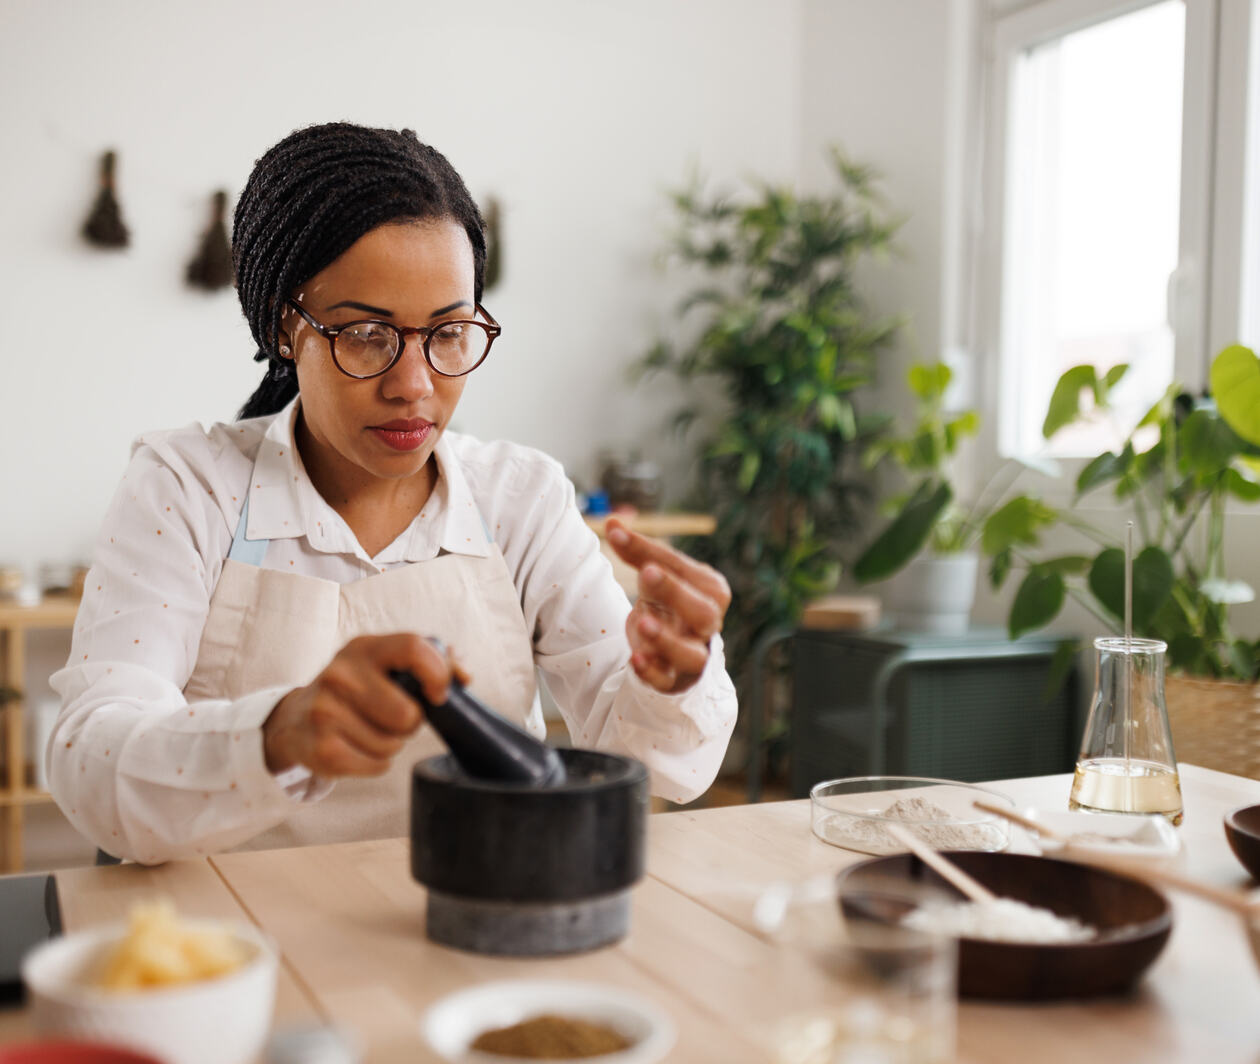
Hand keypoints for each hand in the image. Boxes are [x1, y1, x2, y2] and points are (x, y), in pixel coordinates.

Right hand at [263, 633, 452, 776]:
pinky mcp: (322, 747)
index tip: (439, 695)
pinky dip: (375, 763)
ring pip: (392, 744)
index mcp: (365, 647)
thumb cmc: (356, 689)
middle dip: (410, 722)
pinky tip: (357, 747)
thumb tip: (463, 676)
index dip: (437, 673)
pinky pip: (377, 765)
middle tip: (392, 717)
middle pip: (407, 713)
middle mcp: (340, 673)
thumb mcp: (385, 664)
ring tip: (368, 730)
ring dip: (390, 744)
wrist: (295, 718)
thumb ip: (431, 660)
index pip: (414, 647)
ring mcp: (326, 710)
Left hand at [605, 516, 730, 692]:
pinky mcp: (674, 681)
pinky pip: (668, 682)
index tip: (617, 534)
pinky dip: (652, 672)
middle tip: (646, 573)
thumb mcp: (655, 576)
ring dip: (667, 639)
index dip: (652, 551)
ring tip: (641, 622)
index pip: (686, 569)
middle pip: (703, 611)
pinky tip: (634, 659)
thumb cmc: (668, 605)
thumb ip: (637, 553)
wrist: (671, 650)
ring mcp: (693, 655)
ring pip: (693, 655)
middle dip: (675, 591)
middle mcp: (708, 624)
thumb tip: (612, 522)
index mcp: (710, 590)